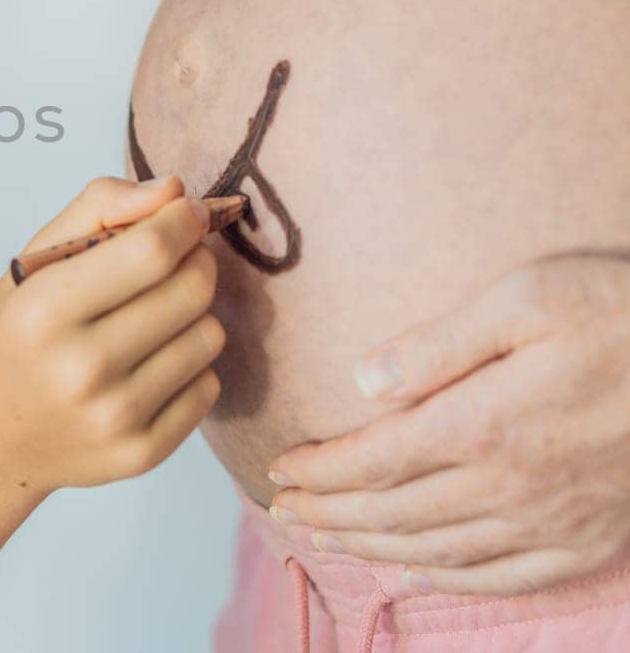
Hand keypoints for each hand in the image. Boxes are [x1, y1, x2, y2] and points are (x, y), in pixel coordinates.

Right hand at [0, 176, 222, 496]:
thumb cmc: (12, 339)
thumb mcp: (31, 263)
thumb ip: (98, 208)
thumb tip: (176, 193)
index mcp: (44, 309)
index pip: (153, 249)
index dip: (185, 220)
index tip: (188, 212)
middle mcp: (82, 367)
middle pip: (192, 288)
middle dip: (194, 260)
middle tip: (170, 262)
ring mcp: (116, 416)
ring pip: (210, 335)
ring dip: (192, 315)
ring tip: (150, 319)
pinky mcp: (143, 452)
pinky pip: (209, 385)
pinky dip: (189, 366)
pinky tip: (148, 365)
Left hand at [267, 249, 629, 595]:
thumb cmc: (621, 314)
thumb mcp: (527, 298)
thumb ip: (438, 344)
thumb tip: (363, 381)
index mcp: (484, 425)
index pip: (374, 460)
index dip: (320, 470)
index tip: (281, 470)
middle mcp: (511, 486)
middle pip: (394, 511)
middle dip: (330, 511)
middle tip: (284, 508)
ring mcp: (552, 520)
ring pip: (439, 548)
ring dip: (372, 545)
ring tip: (328, 536)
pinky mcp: (591, 539)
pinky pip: (506, 575)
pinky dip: (451, 578)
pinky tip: (418, 569)